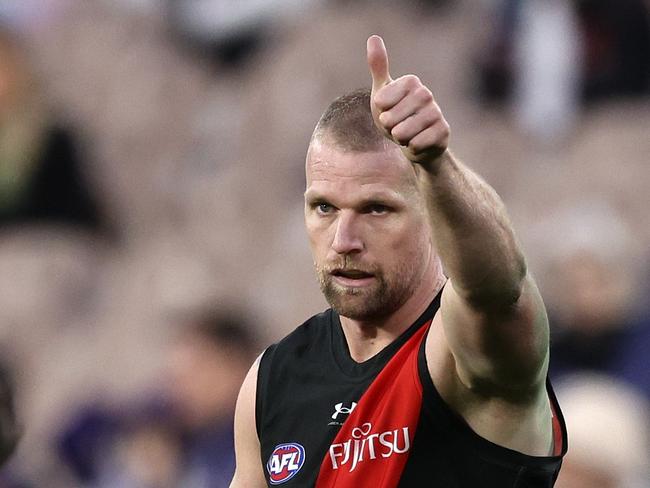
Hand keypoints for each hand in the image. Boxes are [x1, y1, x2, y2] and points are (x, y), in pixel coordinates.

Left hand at [367, 35, 449, 164]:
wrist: (413, 143)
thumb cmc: (396, 116)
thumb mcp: (382, 93)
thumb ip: (378, 67)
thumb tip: (374, 37)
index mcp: (412, 83)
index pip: (383, 99)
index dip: (380, 110)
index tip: (385, 110)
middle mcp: (427, 94)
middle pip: (393, 116)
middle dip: (388, 126)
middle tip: (393, 126)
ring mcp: (437, 113)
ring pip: (405, 131)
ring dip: (398, 137)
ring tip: (403, 135)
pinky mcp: (443, 132)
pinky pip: (418, 142)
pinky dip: (411, 146)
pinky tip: (415, 143)